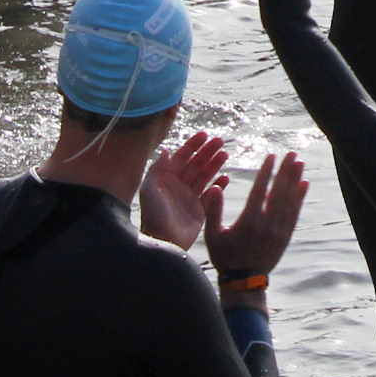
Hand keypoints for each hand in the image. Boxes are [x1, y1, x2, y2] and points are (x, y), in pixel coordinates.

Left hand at [140, 129, 229, 250]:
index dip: (192, 145)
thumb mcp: (149, 190)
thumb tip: (166, 150)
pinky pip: (211, 193)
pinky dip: (219, 185)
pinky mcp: (199, 208)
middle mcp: (178, 185)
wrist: (163, 241)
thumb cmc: (153, 216)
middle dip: (207, 152)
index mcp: (166, 178)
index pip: (181, 157)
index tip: (204, 135)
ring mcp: (189, 196)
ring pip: (205, 175)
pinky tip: (226, 178)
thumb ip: (157, 169)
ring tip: (225, 154)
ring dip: (215, 164)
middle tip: (220, 142)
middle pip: (195, 163)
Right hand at [204, 148, 307, 280]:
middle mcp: (266, 224)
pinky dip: (300, 198)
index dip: (266, 172)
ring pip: (289, 200)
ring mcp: (278, 230)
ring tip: (300, 163)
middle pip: (278, 192)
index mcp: (248, 222)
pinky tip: (304, 184)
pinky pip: (295, 213)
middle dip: (285, 170)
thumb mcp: (212, 235)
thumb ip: (213, 210)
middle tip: (291, 153)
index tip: (271, 156)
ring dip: (295, 180)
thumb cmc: (225, 257)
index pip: (260, 190)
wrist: (244, 282)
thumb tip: (214, 187)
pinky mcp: (286, 236)